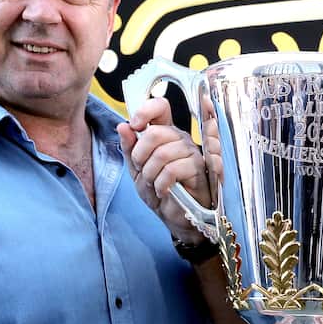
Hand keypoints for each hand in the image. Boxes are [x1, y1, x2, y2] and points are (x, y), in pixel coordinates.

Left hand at [117, 99, 209, 244]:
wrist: (175, 217)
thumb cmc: (159, 191)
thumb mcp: (137, 170)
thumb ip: (129, 148)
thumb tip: (123, 126)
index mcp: (166, 133)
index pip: (160, 107)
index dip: (145, 111)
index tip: (134, 126)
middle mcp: (180, 139)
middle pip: (156, 132)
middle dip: (140, 156)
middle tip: (141, 170)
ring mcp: (192, 152)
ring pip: (162, 153)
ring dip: (150, 174)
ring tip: (154, 184)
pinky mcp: (199, 169)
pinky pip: (173, 169)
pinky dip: (161, 184)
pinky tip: (164, 190)